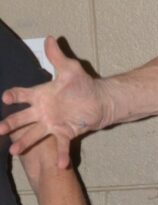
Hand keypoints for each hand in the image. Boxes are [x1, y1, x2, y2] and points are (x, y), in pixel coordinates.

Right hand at [0, 37, 106, 167]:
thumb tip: (50, 38)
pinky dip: (61, 156)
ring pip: (34, 134)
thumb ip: (58, 57)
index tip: (6, 98)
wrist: (100, 101)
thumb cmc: (83, 85)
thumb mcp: (70, 69)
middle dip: (10, 123)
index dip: (14, 96)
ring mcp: (53, 124)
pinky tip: (60, 166)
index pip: (23, 96)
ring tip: (14, 151)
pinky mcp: (66, 133)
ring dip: (25, 142)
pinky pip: (62, 146)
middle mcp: (43, 111)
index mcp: (42, 95)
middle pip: (22, 118)